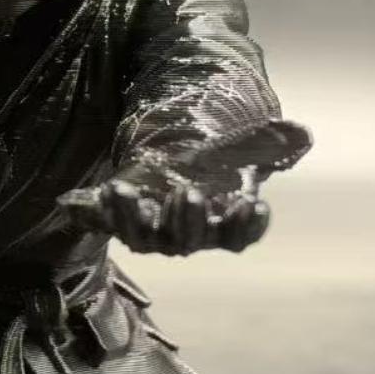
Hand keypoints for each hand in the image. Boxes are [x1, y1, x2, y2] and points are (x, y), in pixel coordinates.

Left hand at [57, 121, 310, 255]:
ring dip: (131, 217)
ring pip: (140, 236)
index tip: (254, 206)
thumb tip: (302, 133)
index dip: (246, 227)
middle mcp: (183, 235)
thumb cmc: (211, 159)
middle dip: (186, 219)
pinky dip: (88, 214)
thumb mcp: (240, 144)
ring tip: (123, 191)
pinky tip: (72, 203)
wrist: (169, 154)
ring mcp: (146, 228)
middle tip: (188, 193)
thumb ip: (268, 141)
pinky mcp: (113, 215)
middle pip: (185, 240)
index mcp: (218, 225)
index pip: (238, 238)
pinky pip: (100, 221)